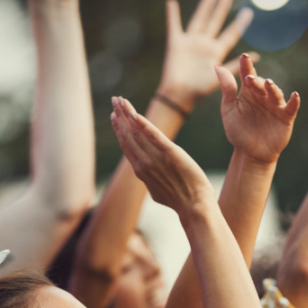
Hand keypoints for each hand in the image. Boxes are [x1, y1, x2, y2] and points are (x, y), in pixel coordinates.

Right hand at [110, 97, 213, 216]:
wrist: (194, 206)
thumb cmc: (181, 201)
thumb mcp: (159, 191)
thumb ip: (152, 179)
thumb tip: (148, 177)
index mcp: (141, 171)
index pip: (126, 146)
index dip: (119, 130)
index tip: (114, 117)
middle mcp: (144, 163)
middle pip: (127, 136)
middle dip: (119, 117)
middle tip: (114, 101)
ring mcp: (155, 159)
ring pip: (136, 133)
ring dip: (127, 114)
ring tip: (121, 100)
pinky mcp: (170, 153)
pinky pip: (153, 136)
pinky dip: (143, 123)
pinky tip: (135, 113)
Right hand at [158, 0, 256, 111]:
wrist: (179, 95)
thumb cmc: (200, 90)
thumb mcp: (222, 77)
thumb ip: (236, 65)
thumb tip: (257, 56)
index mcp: (217, 53)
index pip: (231, 34)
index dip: (240, 24)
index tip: (249, 12)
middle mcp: (205, 45)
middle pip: (215, 22)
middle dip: (222, 9)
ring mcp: (191, 43)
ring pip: (199, 20)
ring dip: (204, 8)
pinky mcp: (176, 44)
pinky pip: (174, 25)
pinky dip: (173, 15)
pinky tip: (172, 2)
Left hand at [216, 54, 299, 163]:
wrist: (250, 154)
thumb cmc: (238, 132)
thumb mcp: (229, 109)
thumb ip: (226, 88)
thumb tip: (217, 66)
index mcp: (248, 92)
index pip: (247, 75)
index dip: (246, 66)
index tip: (244, 57)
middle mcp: (263, 96)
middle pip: (261, 84)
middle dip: (257, 80)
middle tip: (250, 78)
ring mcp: (275, 106)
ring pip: (275, 93)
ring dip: (273, 88)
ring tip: (269, 84)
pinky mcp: (286, 117)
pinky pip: (292, 107)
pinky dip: (295, 101)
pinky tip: (294, 95)